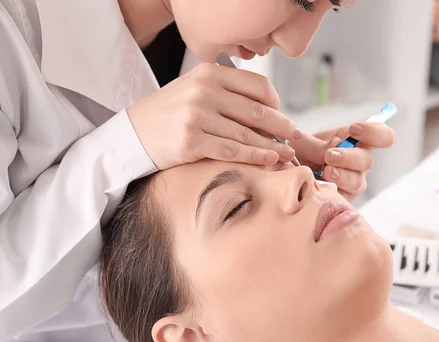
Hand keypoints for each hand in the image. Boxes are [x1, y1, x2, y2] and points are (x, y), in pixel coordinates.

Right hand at [127, 63, 307, 169]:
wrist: (132, 135)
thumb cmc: (168, 114)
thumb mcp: (194, 89)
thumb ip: (226, 92)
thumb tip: (268, 110)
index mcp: (210, 74)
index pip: (258, 86)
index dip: (276, 103)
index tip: (281, 116)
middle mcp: (205, 91)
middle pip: (258, 110)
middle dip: (281, 127)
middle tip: (295, 138)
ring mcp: (197, 116)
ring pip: (247, 133)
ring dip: (273, 146)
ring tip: (287, 153)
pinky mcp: (192, 141)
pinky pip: (233, 150)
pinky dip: (255, 157)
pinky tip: (269, 160)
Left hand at [291, 123, 394, 200]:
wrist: (288, 176)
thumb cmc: (299, 155)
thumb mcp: (301, 143)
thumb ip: (314, 143)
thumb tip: (332, 146)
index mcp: (356, 141)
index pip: (382, 136)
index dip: (373, 132)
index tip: (353, 130)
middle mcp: (359, 162)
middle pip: (367, 160)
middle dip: (348, 157)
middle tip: (329, 156)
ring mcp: (354, 182)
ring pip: (357, 182)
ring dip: (340, 176)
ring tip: (324, 172)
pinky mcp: (344, 200)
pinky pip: (344, 199)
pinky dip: (331, 193)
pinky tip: (320, 188)